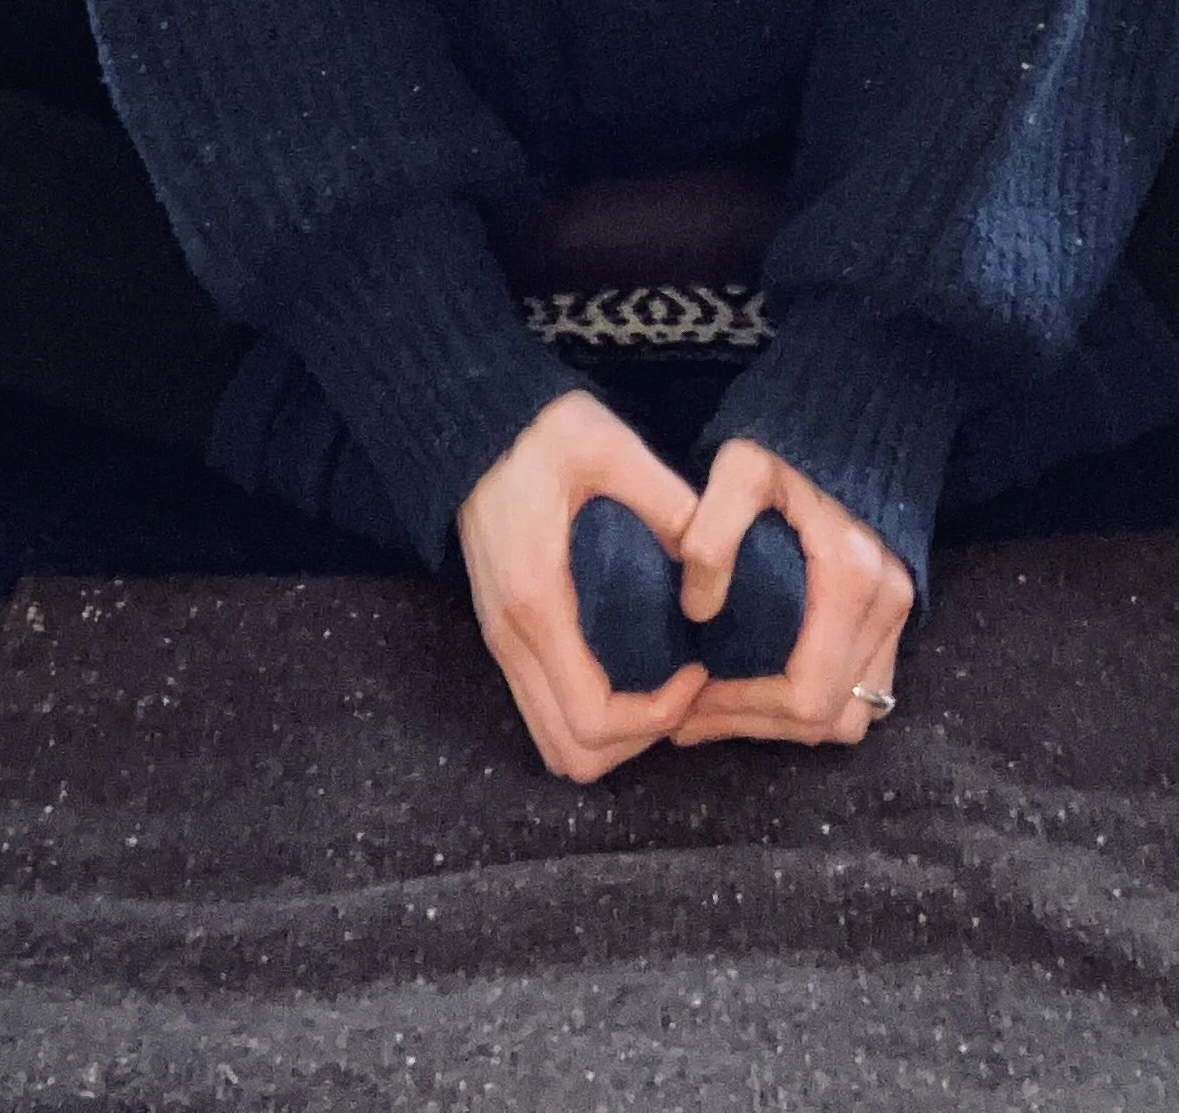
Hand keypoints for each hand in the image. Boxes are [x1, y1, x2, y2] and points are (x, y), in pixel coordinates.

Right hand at [457, 390, 709, 782]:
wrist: (472, 424)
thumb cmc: (540, 433)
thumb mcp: (606, 444)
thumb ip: (662, 495)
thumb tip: (706, 553)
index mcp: (538, 603)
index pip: (593, 718)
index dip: (655, 717)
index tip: (696, 671)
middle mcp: (512, 638)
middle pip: (572, 752)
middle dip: (639, 739)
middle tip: (684, 688)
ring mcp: (503, 642)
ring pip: (555, 742)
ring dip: (615, 736)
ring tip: (663, 686)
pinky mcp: (506, 634)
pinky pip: (545, 711)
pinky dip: (592, 717)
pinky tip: (631, 672)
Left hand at [667, 438, 910, 747]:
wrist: (843, 431)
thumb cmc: (785, 451)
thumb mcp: (739, 469)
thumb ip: (712, 532)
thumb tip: (699, 610)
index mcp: (853, 578)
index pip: (806, 693)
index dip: (745, 712)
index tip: (691, 704)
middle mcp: (887, 605)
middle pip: (828, 716)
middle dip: (756, 724)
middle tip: (692, 717)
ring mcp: (897, 618)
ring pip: (850, 716)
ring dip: (785, 723)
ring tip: (720, 708)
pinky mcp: (891, 621)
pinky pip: (860, 694)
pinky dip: (812, 705)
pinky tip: (759, 688)